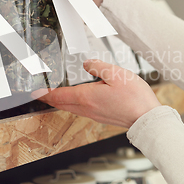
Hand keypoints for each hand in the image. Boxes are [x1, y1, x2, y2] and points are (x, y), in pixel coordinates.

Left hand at [33, 59, 161, 127]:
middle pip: (62, 104)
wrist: (148, 120)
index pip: (59, 96)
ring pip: (72, 108)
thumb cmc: (134, 98)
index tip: (35, 92)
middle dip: (50, 99)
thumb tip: (87, 64)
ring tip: (56, 95)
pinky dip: (74, 104)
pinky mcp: (103, 117)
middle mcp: (88, 109)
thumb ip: (98, 66)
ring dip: (61, 102)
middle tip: (41, 94)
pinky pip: (82, 110)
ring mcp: (95, 115)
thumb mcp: (115, 74)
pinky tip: (79, 99)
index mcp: (86, 97)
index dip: (45, 94)